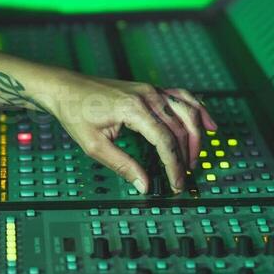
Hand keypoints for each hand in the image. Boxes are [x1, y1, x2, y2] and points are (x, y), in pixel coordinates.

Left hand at [0, 49, 217, 193]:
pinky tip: (208, 125)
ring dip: (196, 136)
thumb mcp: (94, 146)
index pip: (166, 141)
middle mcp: (147, 96)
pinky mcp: (150, 90)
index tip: (175, 184)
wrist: (64, 88)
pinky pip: (182, 98)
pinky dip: (198, 111)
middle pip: (181, 128)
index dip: (174, 166)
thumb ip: (122, 166)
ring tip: (195, 159)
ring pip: (187, 111)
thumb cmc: (75, 113)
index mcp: (133, 109)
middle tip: (182, 177)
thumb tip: (144, 185)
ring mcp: (151, 90)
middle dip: (186, 156)